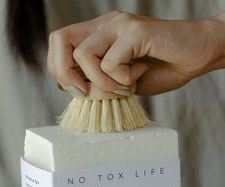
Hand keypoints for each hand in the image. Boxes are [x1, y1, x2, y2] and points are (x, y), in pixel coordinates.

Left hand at [47, 11, 224, 95]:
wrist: (197, 55)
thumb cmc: (162, 68)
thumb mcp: (122, 81)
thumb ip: (99, 82)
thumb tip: (77, 90)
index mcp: (99, 34)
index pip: (58, 43)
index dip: (60, 71)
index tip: (81, 91)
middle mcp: (105, 25)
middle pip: (59, 40)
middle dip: (67, 75)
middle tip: (89, 92)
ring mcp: (120, 25)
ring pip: (83, 55)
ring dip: (102, 82)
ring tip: (125, 84)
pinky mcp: (136, 32)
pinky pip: (111, 63)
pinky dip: (123, 79)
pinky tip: (139, 74)